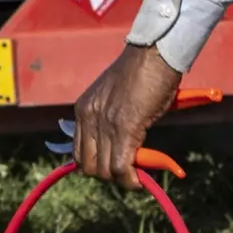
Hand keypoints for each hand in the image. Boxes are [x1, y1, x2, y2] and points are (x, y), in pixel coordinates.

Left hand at [71, 44, 183, 183]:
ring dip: (122, 179)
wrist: (154, 53)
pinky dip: (131, 179)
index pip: (78, 154)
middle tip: (129, 172)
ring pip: (105, 171)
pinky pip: (122, 167)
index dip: (97, 166)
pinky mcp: (124, 128)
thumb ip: (109, 119)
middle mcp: (88, 117)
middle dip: (109, 175)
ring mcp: (105, 123)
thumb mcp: (114, 97)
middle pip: (89, 166)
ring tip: (138, 174)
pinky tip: (141, 180)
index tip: (115, 167)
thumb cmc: (142, 72)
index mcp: (83, 109)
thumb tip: (120, 147)